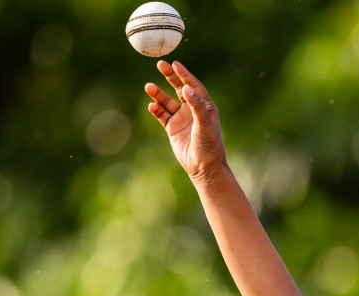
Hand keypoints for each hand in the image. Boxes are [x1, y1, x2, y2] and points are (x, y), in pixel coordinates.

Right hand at [145, 61, 226, 182]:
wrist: (203, 167)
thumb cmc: (209, 145)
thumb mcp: (205, 124)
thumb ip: (197, 106)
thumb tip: (186, 88)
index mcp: (205, 105)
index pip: (193, 85)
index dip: (184, 74)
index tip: (175, 64)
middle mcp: (192, 109)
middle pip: (179, 88)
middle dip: (170, 76)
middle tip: (160, 64)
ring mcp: (181, 118)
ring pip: (167, 101)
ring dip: (158, 94)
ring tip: (148, 87)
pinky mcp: (172, 128)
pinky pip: (161, 115)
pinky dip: (156, 110)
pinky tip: (152, 106)